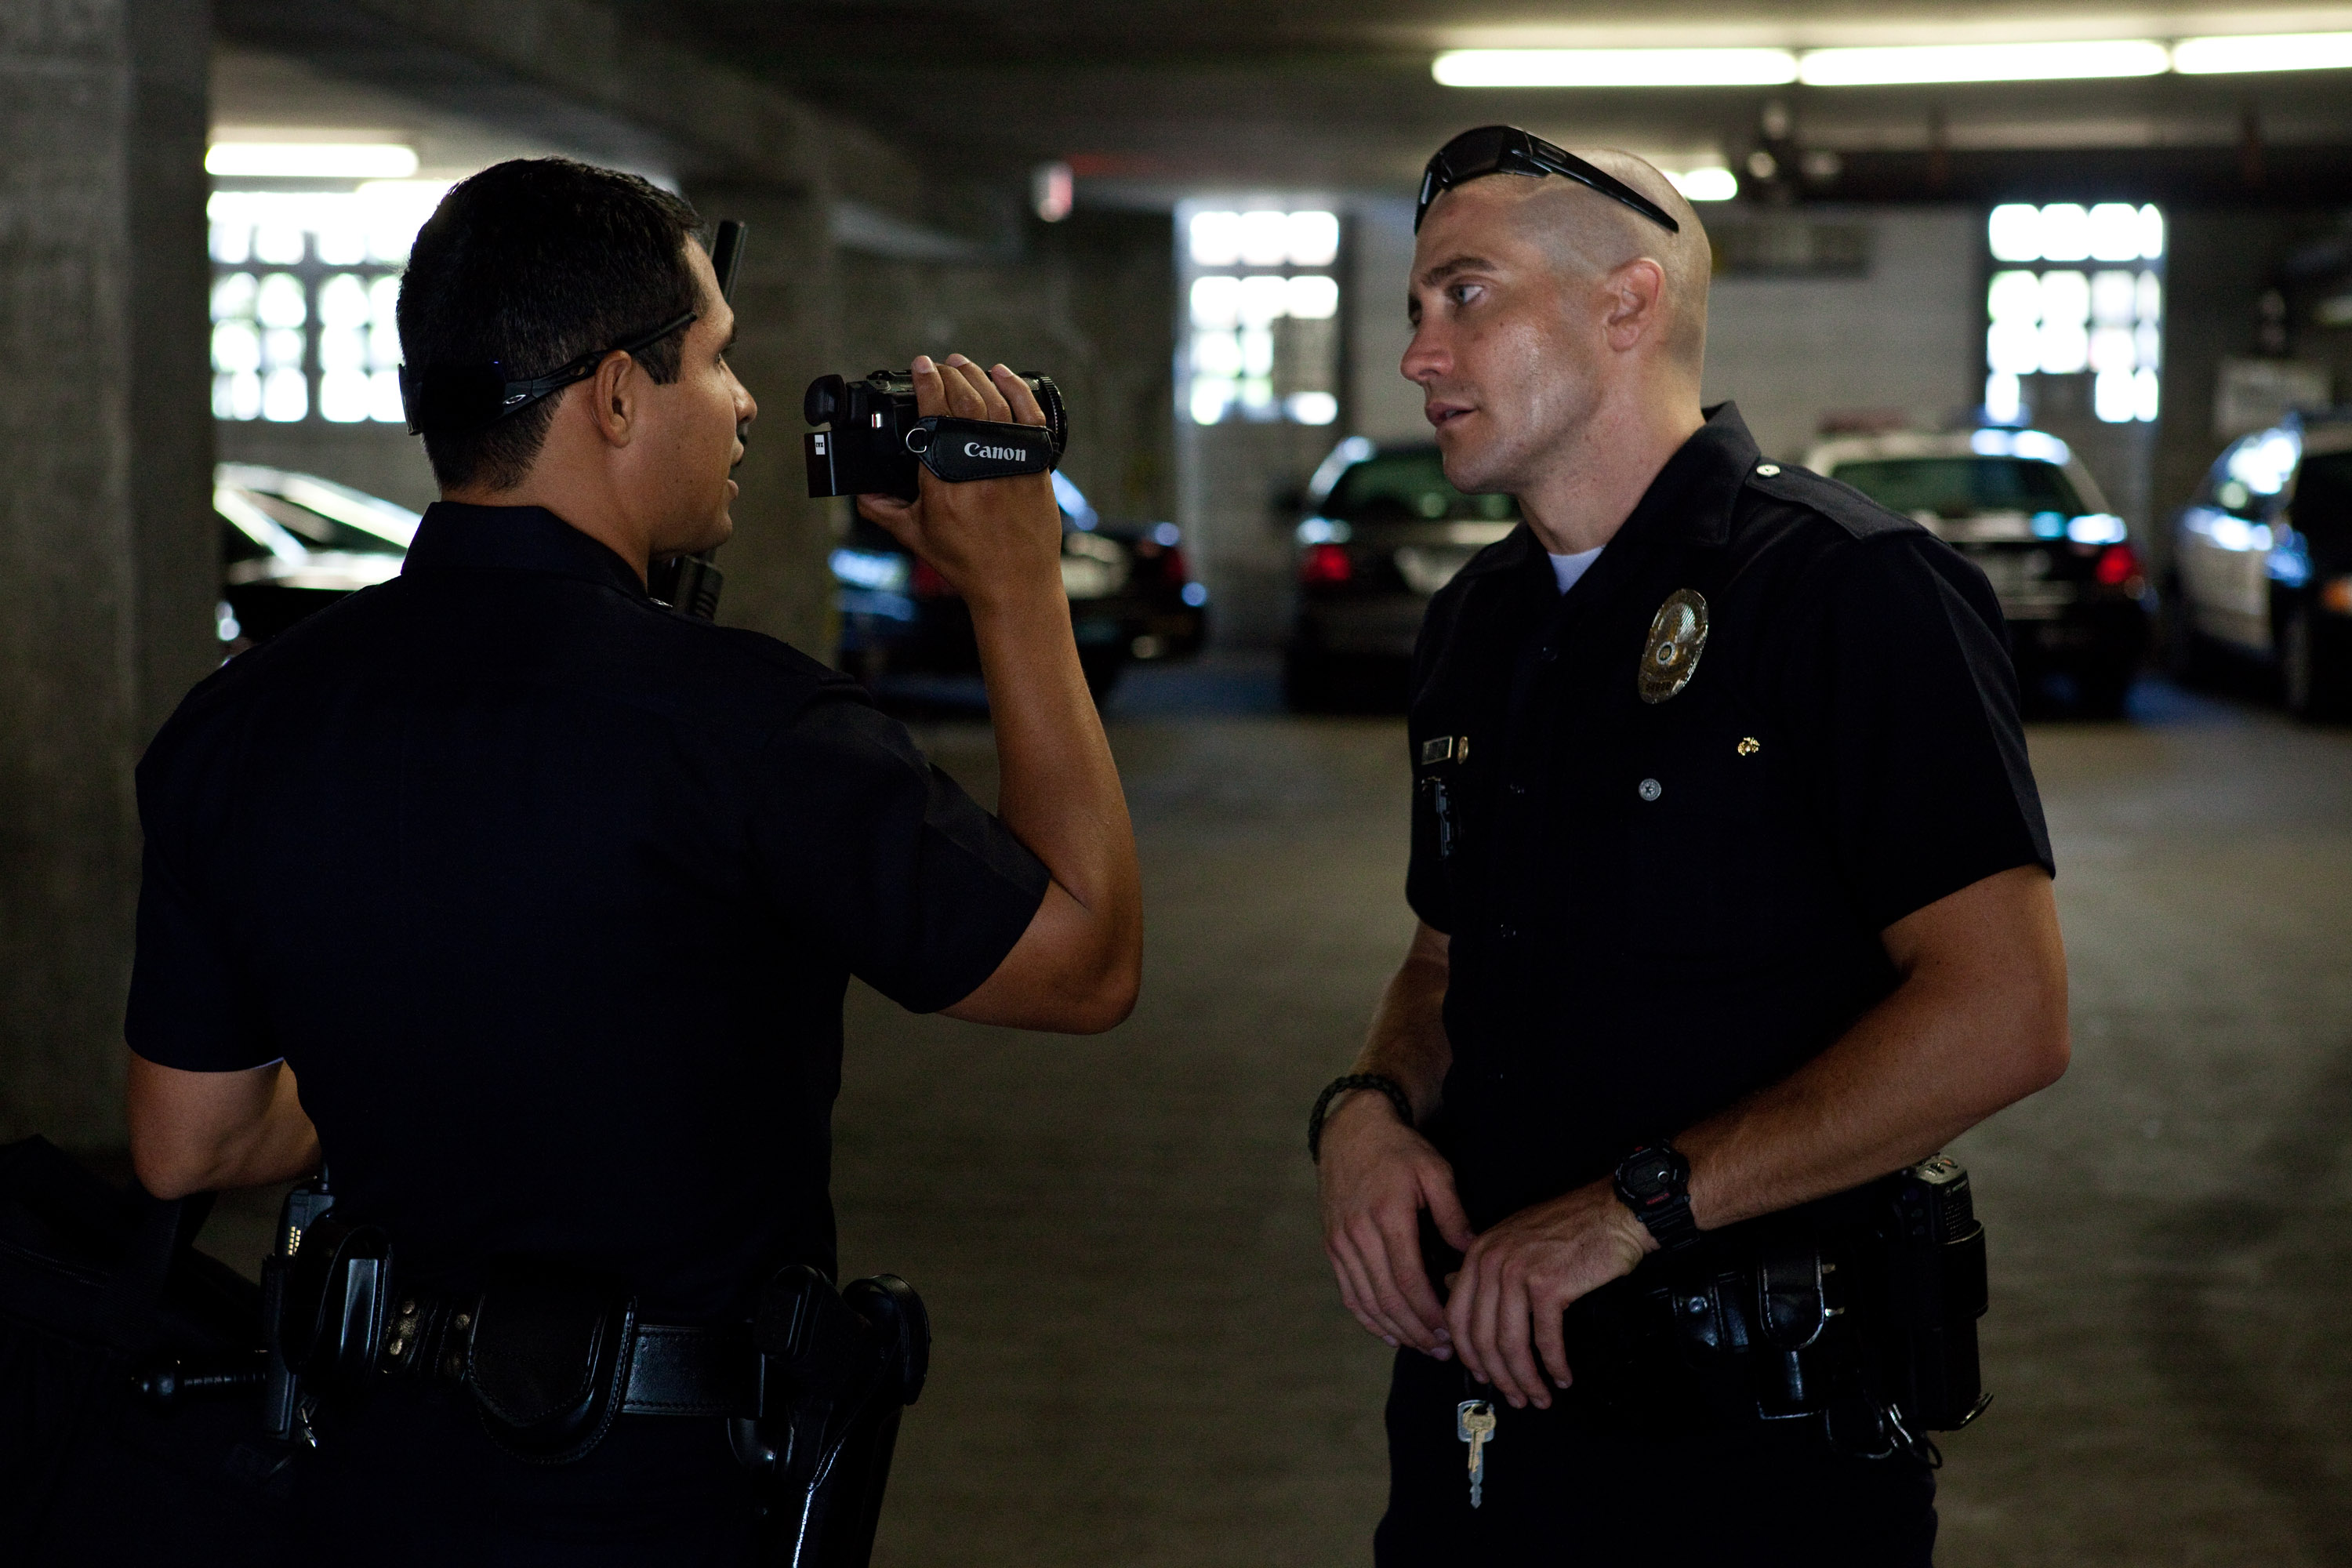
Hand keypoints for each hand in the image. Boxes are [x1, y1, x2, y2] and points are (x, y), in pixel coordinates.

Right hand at [856, 355, 1062, 614]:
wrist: (1017, 584)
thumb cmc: (967, 563)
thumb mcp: (917, 537)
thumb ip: (885, 511)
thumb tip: (862, 494)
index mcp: (943, 479)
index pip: (933, 414)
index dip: (925, 382)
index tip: (919, 365)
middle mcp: (979, 465)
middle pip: (965, 399)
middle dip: (950, 375)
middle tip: (939, 366)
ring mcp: (1011, 462)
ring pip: (995, 401)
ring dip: (977, 376)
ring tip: (962, 365)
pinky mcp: (1036, 465)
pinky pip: (1028, 415)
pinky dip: (1015, 389)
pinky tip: (1002, 375)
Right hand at [1317, 1090, 1473, 1357]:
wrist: (1352, 1129)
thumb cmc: (1400, 1149)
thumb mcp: (1435, 1171)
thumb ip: (1453, 1214)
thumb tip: (1472, 1253)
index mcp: (1387, 1216)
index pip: (1409, 1279)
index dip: (1430, 1312)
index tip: (1452, 1332)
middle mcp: (1358, 1233)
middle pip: (1387, 1298)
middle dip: (1417, 1330)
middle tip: (1443, 1349)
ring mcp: (1341, 1242)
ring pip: (1366, 1302)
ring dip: (1396, 1330)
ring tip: (1424, 1346)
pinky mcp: (1332, 1245)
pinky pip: (1349, 1293)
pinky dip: (1369, 1319)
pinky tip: (1391, 1333)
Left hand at [1444, 1178, 1653, 1409]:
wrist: (1612, 1212)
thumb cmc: (1570, 1227)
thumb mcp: (1514, 1237)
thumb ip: (1484, 1266)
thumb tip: (1451, 1287)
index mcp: (1479, 1252)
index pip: (1456, 1315)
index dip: (1468, 1354)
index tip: (1482, 1375)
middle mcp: (1491, 1261)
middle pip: (1482, 1337)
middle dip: (1499, 1376)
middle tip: (1516, 1397)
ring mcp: (1518, 1273)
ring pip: (1510, 1344)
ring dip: (1525, 1379)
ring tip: (1539, 1396)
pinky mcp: (1549, 1286)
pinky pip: (1545, 1339)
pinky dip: (1554, 1365)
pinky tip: (1562, 1377)